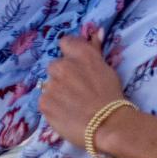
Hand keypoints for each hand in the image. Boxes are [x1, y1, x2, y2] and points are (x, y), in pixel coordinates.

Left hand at [39, 28, 129, 150]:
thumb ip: (95, 51)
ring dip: (58, 93)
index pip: (66, 42)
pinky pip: (45, 102)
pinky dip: (54, 108)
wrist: (110, 125)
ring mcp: (51, 84)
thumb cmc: (113, 97)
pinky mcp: (43, 102)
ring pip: (50, 86)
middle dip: (63, 76)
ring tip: (73, 107)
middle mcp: (64, 65)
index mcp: (82, 55)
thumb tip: (96, 31)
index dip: (70, 54)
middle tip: (76, 91)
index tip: (76, 66)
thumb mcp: (107, 70)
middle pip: (56, 67)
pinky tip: (66, 115)